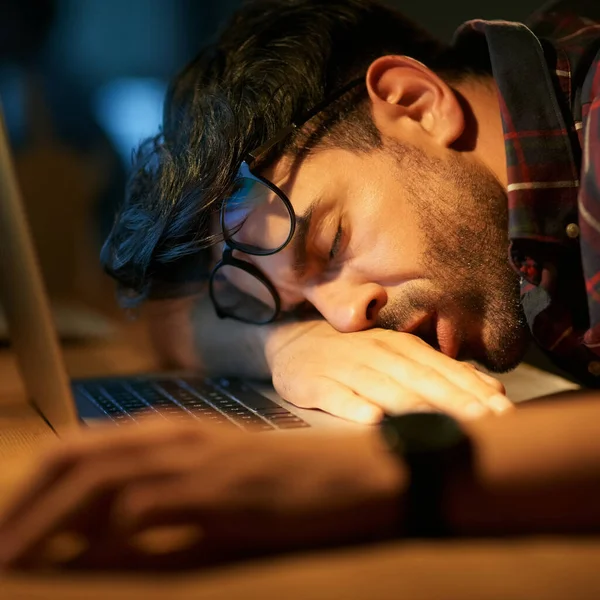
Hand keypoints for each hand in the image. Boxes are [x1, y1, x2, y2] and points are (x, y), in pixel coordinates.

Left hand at [0, 420, 403, 570]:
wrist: (348, 473)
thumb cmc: (281, 482)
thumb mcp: (210, 486)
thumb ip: (155, 503)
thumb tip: (95, 539)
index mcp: (165, 431)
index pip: (75, 450)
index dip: (27, 491)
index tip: (3, 532)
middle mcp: (170, 436)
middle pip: (72, 459)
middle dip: (21, 506)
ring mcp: (194, 458)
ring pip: (96, 482)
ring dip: (45, 525)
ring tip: (10, 566)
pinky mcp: (217, 488)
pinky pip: (142, 512)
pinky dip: (104, 542)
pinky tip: (88, 568)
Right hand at [265, 320, 511, 423]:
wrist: (294, 340)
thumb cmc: (353, 352)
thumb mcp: (397, 354)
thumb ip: (441, 370)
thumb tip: (490, 387)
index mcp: (400, 346)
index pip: (442, 368)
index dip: (472, 389)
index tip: (503, 411)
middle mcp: (376, 353)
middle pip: (418, 378)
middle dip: (454, 399)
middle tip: (485, 421)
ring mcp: (344, 367)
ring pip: (382, 386)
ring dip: (413, 406)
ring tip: (440, 424)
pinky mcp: (314, 382)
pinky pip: (335, 395)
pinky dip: (353, 406)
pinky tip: (372, 420)